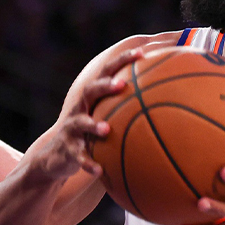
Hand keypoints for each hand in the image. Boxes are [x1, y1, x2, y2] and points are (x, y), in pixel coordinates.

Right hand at [23, 48, 142, 182]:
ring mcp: (71, 129)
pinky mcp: (67, 149)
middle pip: (90, 91)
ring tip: (106, 129)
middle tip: (122, 85)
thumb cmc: (91, 134)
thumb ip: (129, 109)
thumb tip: (167, 101)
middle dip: (105, 86)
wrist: (57, 158)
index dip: (122, 60)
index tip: (141, 53)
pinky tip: (100, 171)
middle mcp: (80, 108)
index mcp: (93, 98)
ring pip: (80, 123)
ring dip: (92, 125)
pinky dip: (88, 163)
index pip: (107, 72)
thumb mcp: (106, 118)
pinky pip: (78, 156)